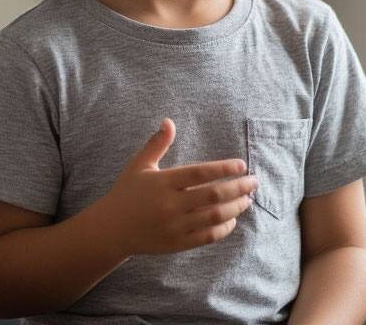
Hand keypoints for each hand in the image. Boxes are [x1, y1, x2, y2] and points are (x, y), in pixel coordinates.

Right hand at [99, 118, 257, 256]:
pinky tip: (232, 219)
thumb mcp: (139, 164)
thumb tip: (169, 121)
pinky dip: (223, 228)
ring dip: (235, 207)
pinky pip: (206, 237)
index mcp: (163, 182)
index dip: (224, 168)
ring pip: (213, 217)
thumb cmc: (127, 191)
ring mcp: (174, 226)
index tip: (242, 164)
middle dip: (238, 188)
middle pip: (213, 196)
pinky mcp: (176, 244)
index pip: (200, 173)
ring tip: (247, 199)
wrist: (111, 229)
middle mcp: (170, 205)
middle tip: (253, 181)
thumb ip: (157, 143)